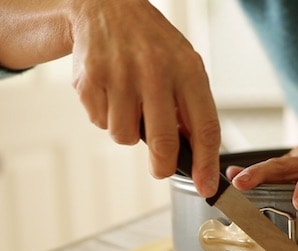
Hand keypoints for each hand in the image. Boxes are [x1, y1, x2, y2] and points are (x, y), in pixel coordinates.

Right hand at [69, 0, 220, 196]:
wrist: (106, 8)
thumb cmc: (151, 43)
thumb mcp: (184, 65)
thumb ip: (190, 106)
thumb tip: (196, 154)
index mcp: (188, 70)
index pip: (205, 127)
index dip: (207, 164)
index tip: (207, 186)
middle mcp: (156, 73)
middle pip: (164, 143)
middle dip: (163, 167)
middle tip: (160, 169)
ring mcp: (121, 76)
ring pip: (126, 137)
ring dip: (128, 131)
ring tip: (130, 104)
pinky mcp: (90, 81)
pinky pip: (100, 122)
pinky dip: (105, 116)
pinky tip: (111, 92)